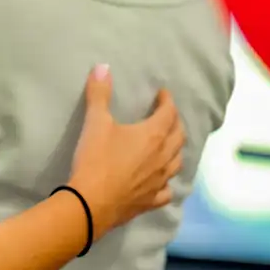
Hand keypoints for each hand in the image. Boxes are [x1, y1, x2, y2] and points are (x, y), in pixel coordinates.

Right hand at [68, 65, 184, 240]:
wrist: (92, 203)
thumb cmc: (96, 159)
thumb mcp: (95, 122)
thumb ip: (99, 94)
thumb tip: (103, 66)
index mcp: (152, 136)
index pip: (168, 114)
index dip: (167, 101)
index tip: (163, 94)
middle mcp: (162, 158)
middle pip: (178, 137)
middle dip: (175, 123)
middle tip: (167, 115)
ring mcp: (159, 181)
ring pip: (177, 163)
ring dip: (176, 150)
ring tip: (169, 144)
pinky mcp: (151, 200)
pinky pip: (167, 190)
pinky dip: (167, 182)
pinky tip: (162, 181)